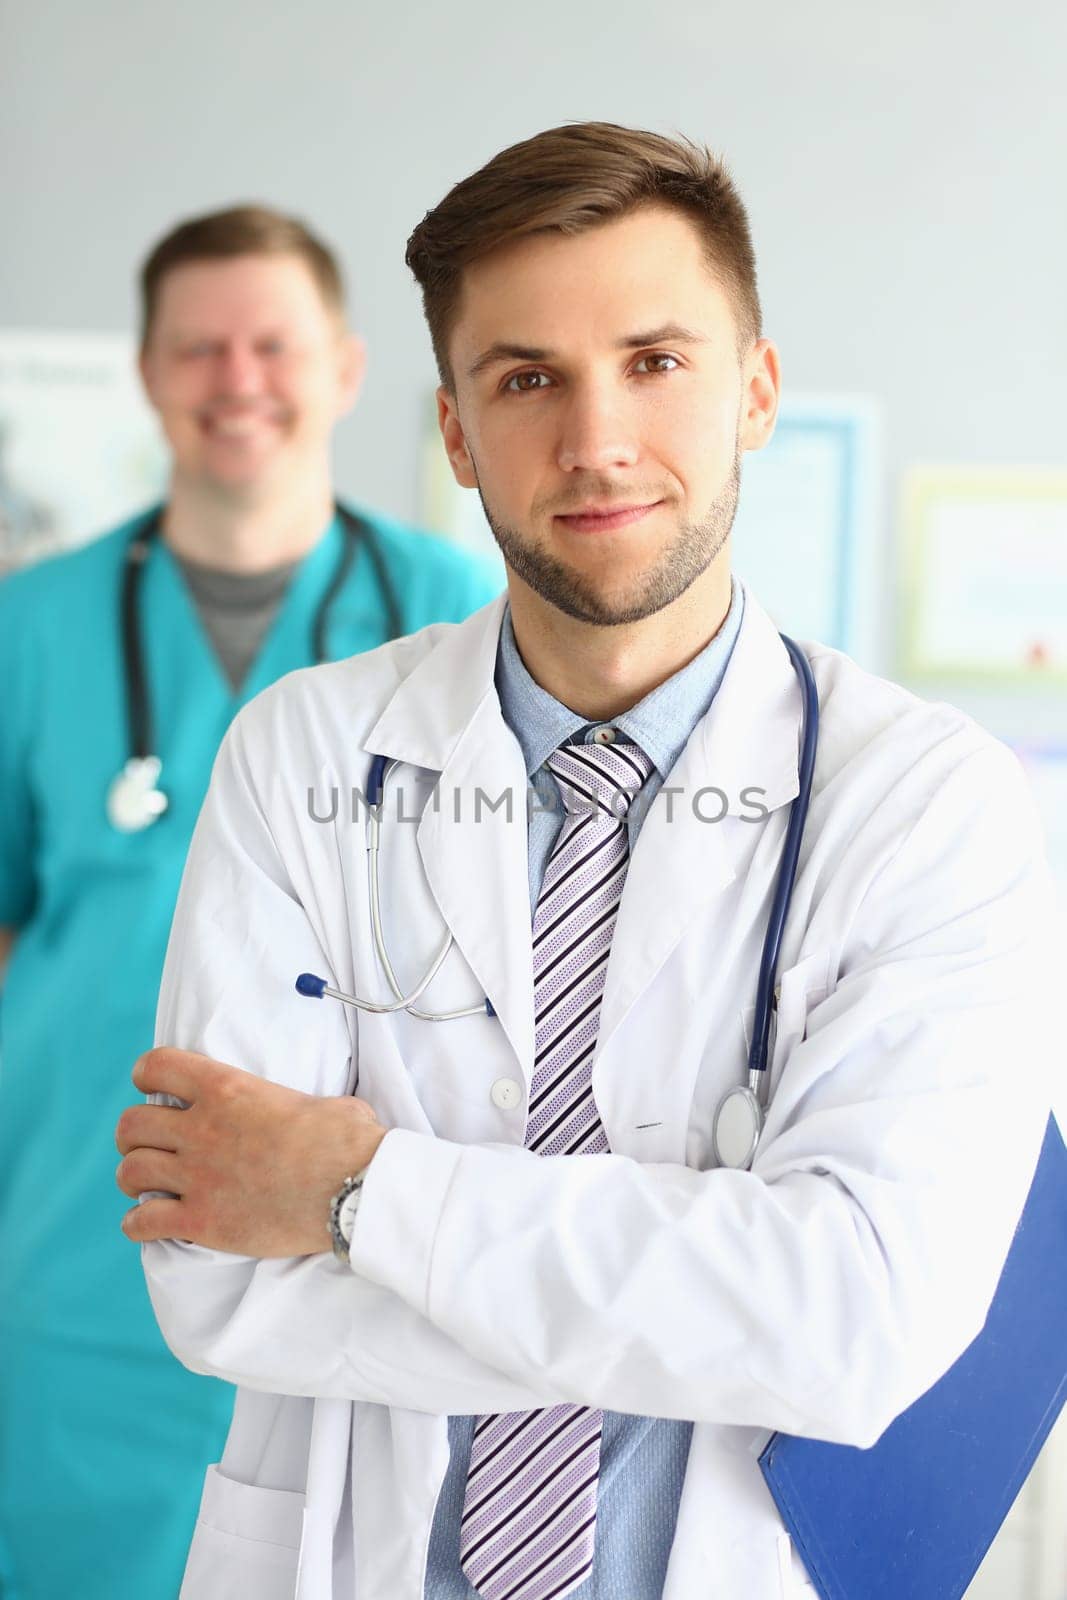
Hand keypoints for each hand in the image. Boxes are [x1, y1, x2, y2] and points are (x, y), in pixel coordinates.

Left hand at [115, 1048, 387, 1257]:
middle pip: (131, 1125)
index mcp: (226, 1089)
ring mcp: (198, 1177)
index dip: (147, 1075)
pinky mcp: (202, 1221)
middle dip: (135, 1135)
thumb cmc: (347, 1141)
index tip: (152, 1087)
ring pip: (130, 1173)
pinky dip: (138, 1224)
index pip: (156, 1066)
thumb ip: (298, 1104)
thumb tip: (320, 1114)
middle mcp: (202, 1129)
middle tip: (151, 1144)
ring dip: (135, 1177)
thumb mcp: (321, 1102)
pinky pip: (143, 1223)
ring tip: (148, 1184)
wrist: (353, 1190)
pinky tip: (148, 1224)